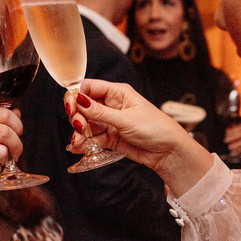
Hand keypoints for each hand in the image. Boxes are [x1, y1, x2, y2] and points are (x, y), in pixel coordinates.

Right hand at [65, 79, 212, 194]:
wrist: (168, 152)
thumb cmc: (155, 128)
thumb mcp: (126, 119)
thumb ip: (100, 112)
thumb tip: (79, 100)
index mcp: (117, 93)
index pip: (88, 88)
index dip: (76, 96)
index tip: (71, 107)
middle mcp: (111, 105)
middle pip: (83, 106)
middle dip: (77, 117)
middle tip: (79, 127)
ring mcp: (110, 122)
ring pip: (86, 124)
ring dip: (79, 133)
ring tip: (78, 143)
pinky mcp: (110, 138)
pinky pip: (92, 138)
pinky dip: (84, 143)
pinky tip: (78, 148)